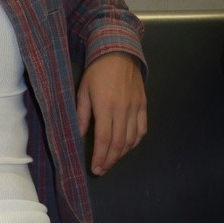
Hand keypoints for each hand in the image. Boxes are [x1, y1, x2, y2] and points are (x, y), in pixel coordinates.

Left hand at [76, 53, 146, 175]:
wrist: (119, 53)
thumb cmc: (97, 72)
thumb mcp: (83, 91)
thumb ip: (82, 115)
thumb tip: (79, 136)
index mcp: (105, 106)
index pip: (104, 139)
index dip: (100, 157)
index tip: (95, 168)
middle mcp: (123, 109)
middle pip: (118, 143)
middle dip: (110, 160)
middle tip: (102, 170)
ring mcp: (136, 108)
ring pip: (131, 139)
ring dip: (122, 154)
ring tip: (111, 160)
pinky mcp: (144, 105)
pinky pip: (142, 129)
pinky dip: (135, 142)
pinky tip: (126, 147)